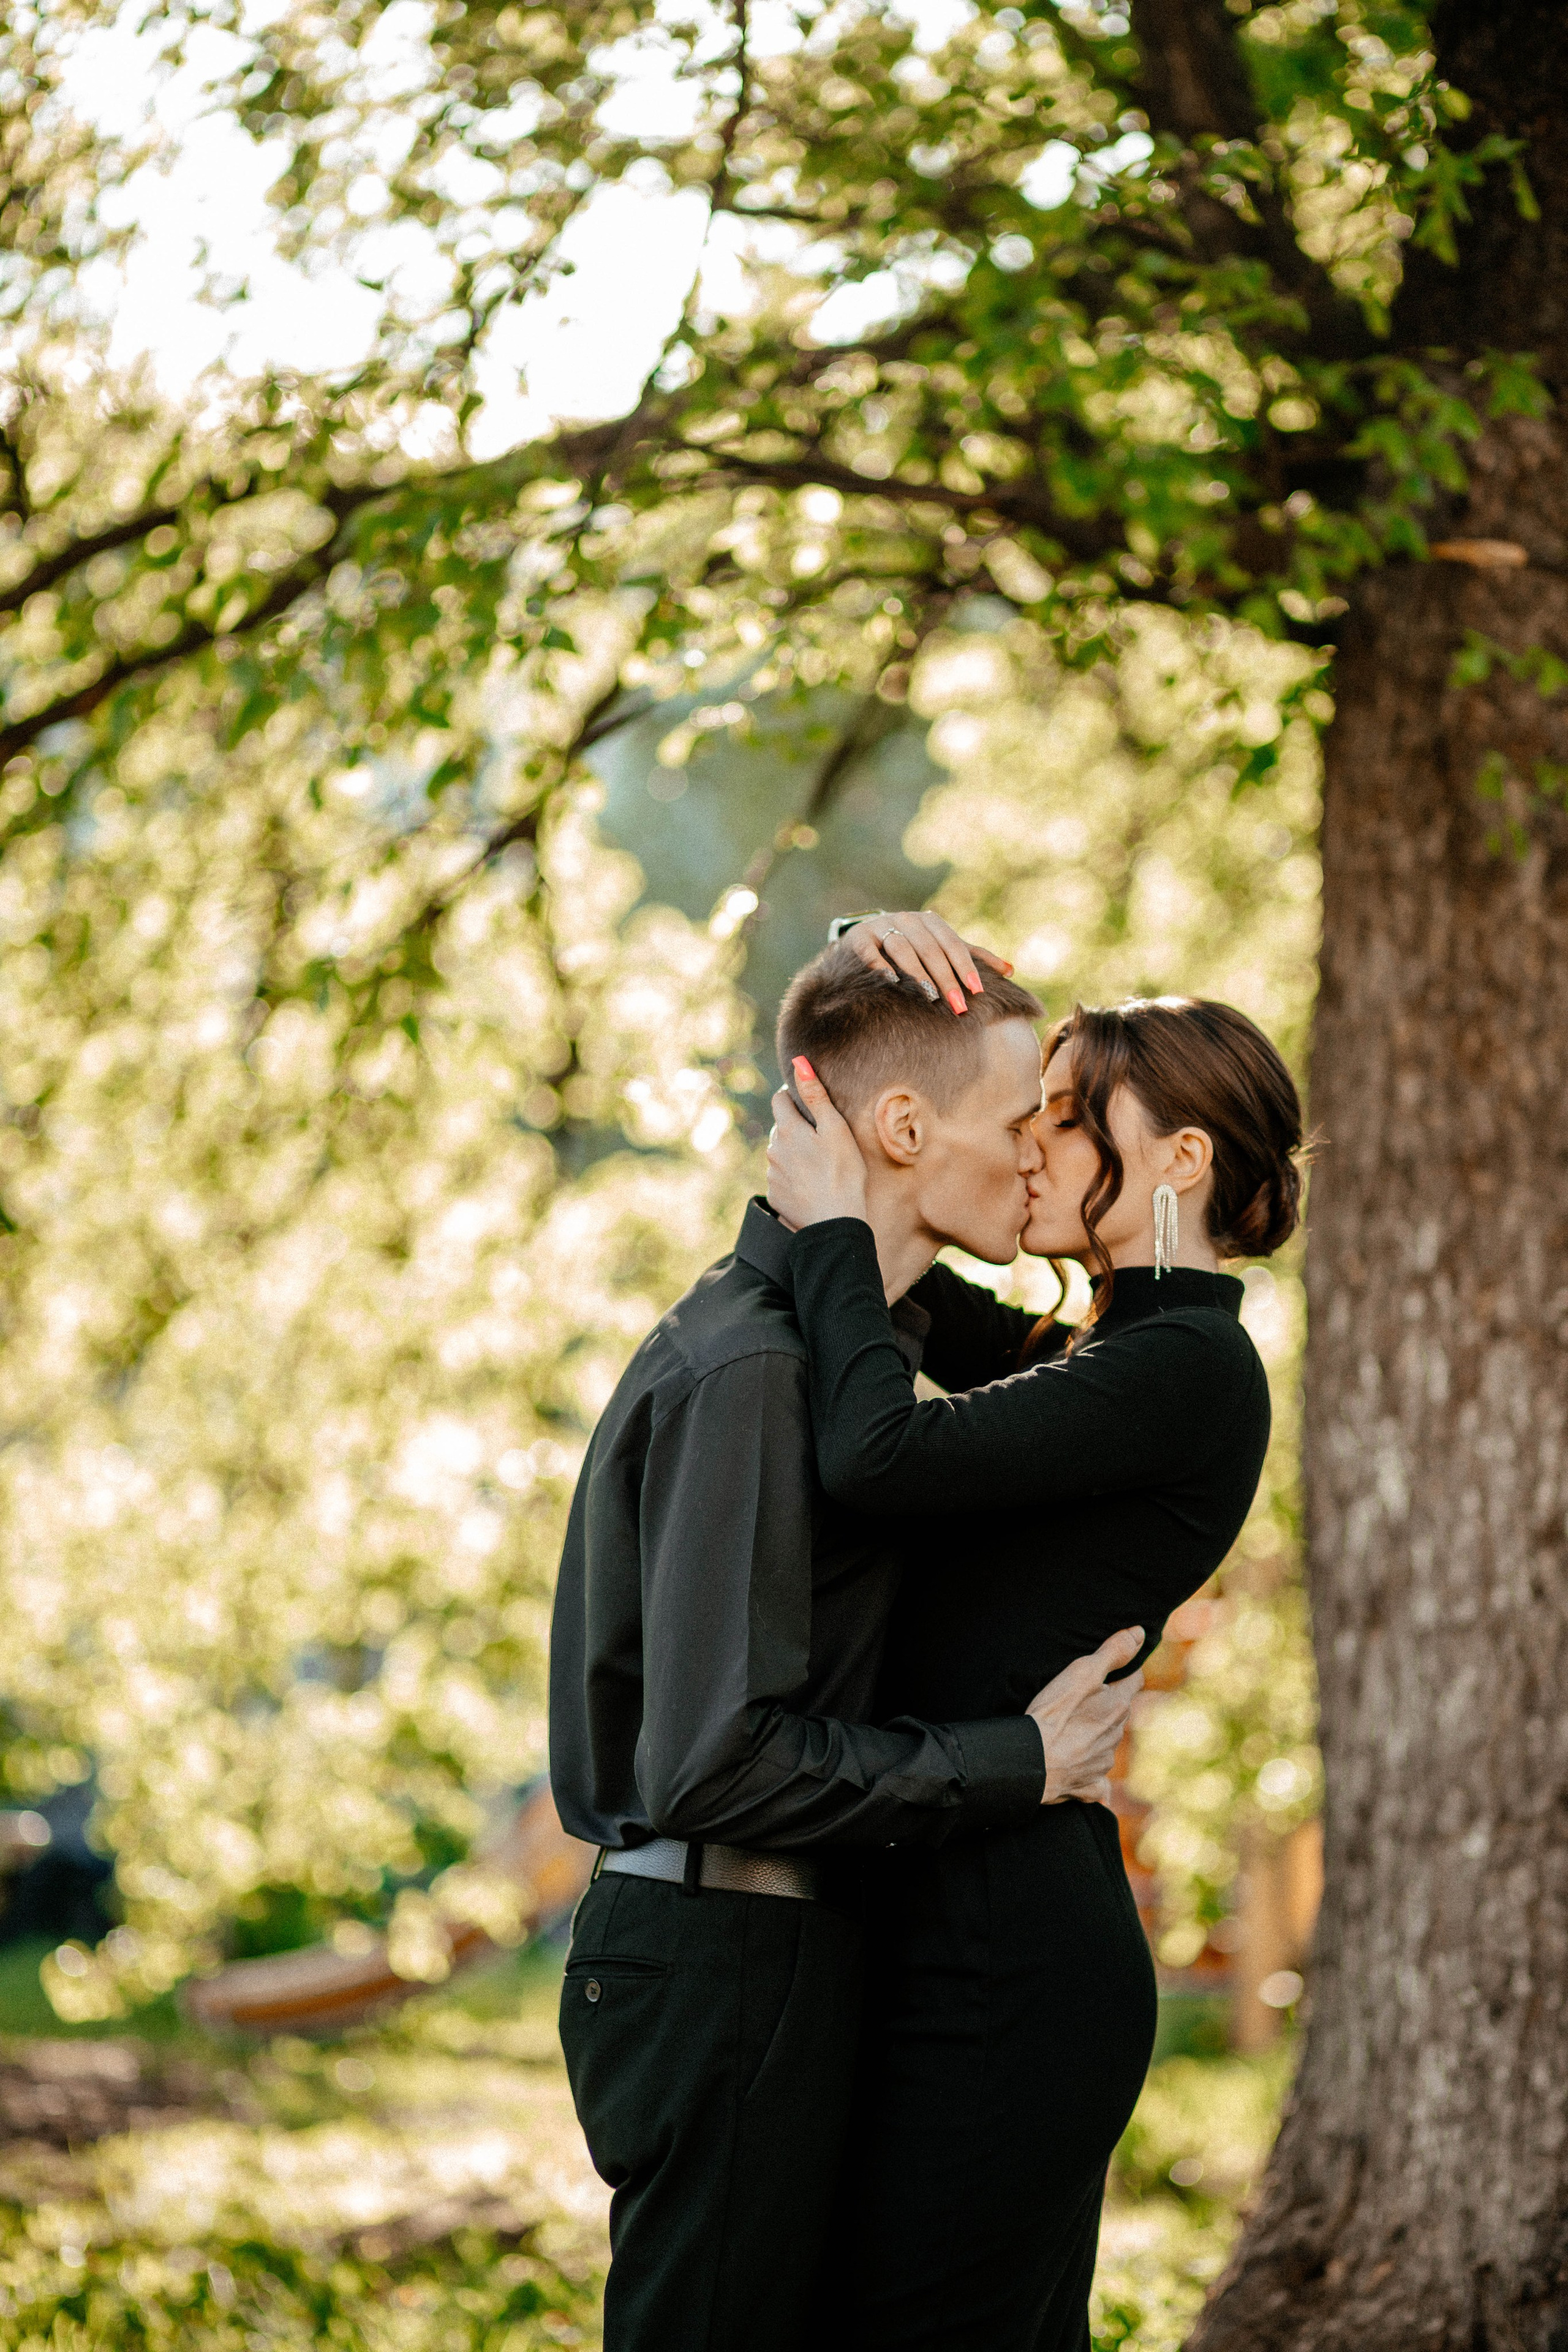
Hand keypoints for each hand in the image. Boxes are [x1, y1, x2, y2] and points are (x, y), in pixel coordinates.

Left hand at [767, 1061, 869, 1228]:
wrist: (835, 1222)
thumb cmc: (843, 1173)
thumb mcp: (835, 1129)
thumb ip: (816, 1096)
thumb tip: (798, 1063)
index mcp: (787, 1130)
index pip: (780, 1100)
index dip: (793, 1096)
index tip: (808, 1102)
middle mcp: (773, 1150)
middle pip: (780, 1127)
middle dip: (795, 1126)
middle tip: (820, 1137)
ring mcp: (772, 1174)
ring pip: (780, 1153)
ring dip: (793, 1152)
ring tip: (818, 1163)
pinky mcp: (775, 1196)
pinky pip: (781, 1177)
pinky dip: (793, 1176)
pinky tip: (811, 1183)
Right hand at [840, 911, 1012, 1016]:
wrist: (863, 942)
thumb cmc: (911, 950)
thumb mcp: (941, 949)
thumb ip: (972, 957)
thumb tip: (1011, 970)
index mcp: (930, 922)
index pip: (952, 943)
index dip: (966, 966)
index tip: (978, 991)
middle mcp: (906, 919)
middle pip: (930, 948)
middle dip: (945, 978)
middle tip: (958, 1006)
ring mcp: (880, 927)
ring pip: (902, 948)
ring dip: (917, 972)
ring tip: (930, 997)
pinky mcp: (857, 938)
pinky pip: (869, 951)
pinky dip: (879, 965)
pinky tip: (891, 982)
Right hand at [1026, 1627, 1144, 1807]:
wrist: (1032, 1763)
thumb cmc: (1054, 1715)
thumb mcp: (1081, 1673)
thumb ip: (1112, 1652)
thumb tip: (1140, 1633)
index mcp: (1118, 1706)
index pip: (1134, 1680)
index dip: (1124, 1672)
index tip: (1113, 1669)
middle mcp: (1116, 1735)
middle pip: (1118, 1713)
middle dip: (1107, 1705)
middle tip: (1082, 1699)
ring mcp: (1103, 1762)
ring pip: (1106, 1743)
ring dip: (1096, 1736)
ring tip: (1071, 1731)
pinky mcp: (1090, 1785)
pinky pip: (1097, 1782)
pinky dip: (1091, 1776)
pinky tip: (1080, 1773)